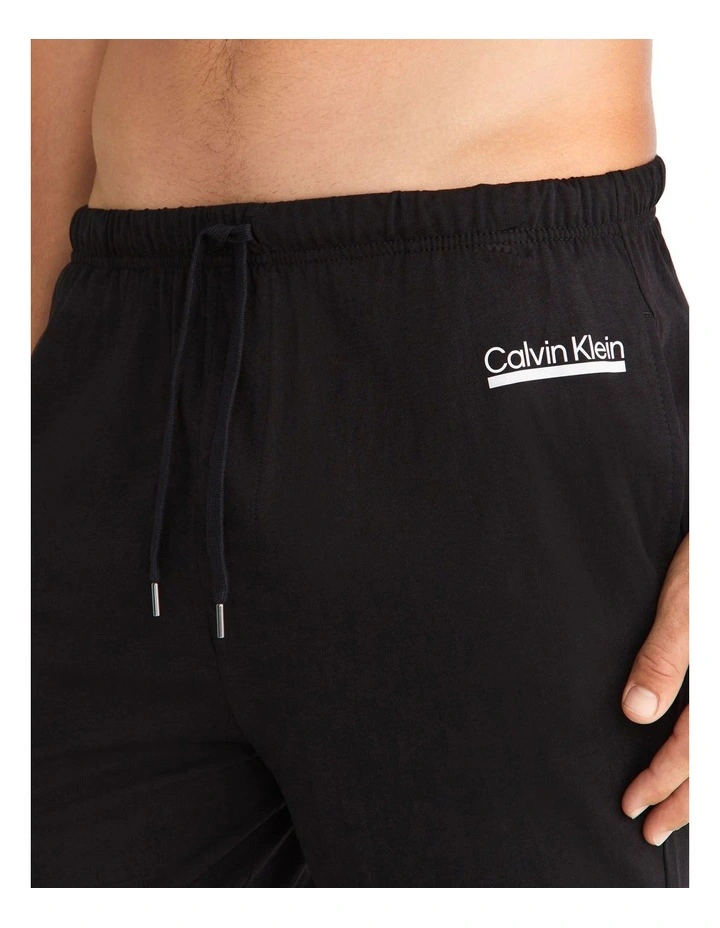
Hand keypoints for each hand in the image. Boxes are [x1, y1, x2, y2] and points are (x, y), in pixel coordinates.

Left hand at [621, 534, 688, 845]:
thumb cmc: (710, 560)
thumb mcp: (687, 603)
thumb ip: (664, 657)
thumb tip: (636, 712)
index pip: (697, 750)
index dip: (664, 783)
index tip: (634, 806)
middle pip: (718, 764)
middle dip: (688, 804)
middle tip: (654, 833)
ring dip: (704, 789)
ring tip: (679, 816)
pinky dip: (709, 754)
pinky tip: (698, 762)